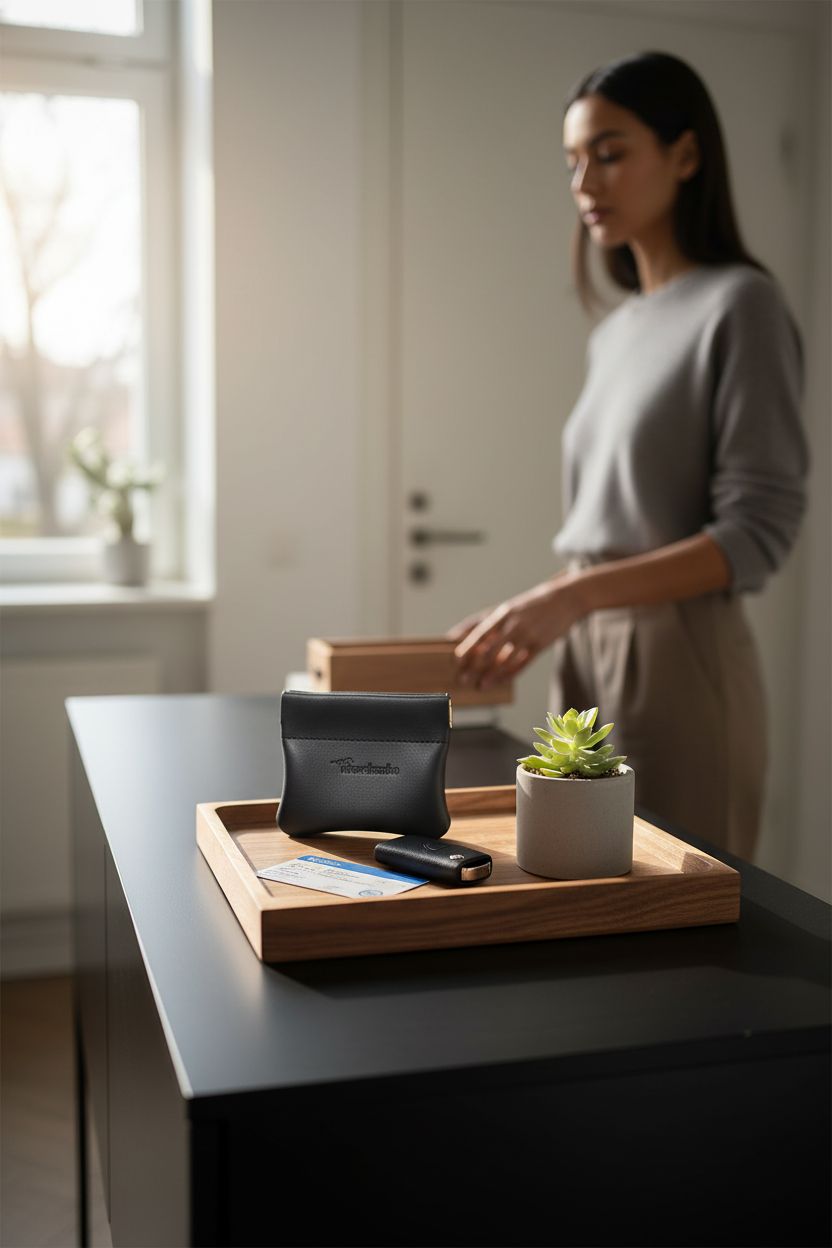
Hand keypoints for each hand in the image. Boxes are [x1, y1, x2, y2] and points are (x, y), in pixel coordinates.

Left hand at [453, 574, 582, 687]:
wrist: (565, 599)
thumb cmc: (530, 606)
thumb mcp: (509, 608)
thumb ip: (488, 623)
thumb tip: (463, 637)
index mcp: (503, 614)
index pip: (479, 633)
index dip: (466, 648)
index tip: (454, 661)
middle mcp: (514, 624)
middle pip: (490, 650)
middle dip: (474, 666)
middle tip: (461, 679)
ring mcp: (528, 635)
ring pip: (505, 660)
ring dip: (491, 675)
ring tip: (480, 685)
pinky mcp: (541, 645)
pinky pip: (522, 665)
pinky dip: (509, 675)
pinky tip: (500, 682)